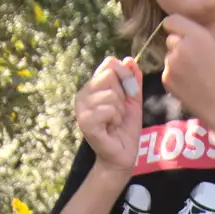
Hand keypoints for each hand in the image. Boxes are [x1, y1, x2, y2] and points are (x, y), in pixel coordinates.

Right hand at [74, 56, 142, 175]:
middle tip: (119, 112)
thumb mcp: (133, 100)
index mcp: (92, 87)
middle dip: (123, 95)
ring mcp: (81, 108)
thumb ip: (132, 80)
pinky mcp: (85, 122)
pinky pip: (108, 109)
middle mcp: (83, 94)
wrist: (123, 154)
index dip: (125, 76)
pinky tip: (111, 128)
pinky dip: (116, 119)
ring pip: (111, 94)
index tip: (128, 95)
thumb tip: (130, 59)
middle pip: (110, 76)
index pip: (109, 63)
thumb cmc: (126, 128)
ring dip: (120, 110)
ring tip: (115, 122)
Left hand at [161, 14, 214, 130]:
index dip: (175, 28)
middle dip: (178, 47)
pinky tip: (188, 86)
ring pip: (168, 57)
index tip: (180, 35)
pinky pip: (167, 73)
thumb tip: (180, 33)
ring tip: (193, 77)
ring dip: (176, 64)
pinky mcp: (166, 79)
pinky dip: (174, 78)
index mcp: (197, 36)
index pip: (172, 21)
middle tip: (193, 61)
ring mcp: (171, 63)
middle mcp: (181, 47)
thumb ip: (196, 37)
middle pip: (170, 39)